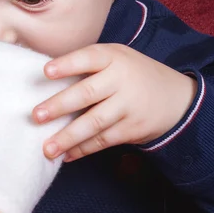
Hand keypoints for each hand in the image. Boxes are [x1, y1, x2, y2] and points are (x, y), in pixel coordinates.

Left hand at [33, 43, 196, 160]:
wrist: (176, 98)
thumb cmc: (131, 74)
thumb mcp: (117, 59)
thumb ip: (88, 65)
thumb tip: (44, 81)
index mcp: (113, 57)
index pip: (89, 57)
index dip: (68, 64)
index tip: (46, 71)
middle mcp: (121, 80)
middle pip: (88, 93)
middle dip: (60, 105)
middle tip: (36, 116)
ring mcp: (129, 105)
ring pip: (94, 122)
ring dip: (68, 136)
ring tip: (47, 148)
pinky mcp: (133, 128)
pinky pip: (104, 140)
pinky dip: (83, 149)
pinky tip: (66, 154)